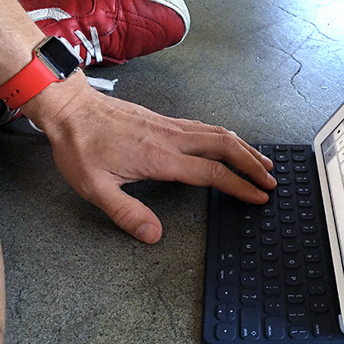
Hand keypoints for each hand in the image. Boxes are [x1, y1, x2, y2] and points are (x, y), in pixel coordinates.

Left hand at [22, 72, 275, 243]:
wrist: (71, 108)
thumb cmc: (81, 148)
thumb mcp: (95, 188)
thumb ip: (127, 212)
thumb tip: (154, 235)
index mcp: (160, 157)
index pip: (211, 173)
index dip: (239, 186)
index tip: (259, 196)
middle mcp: (172, 138)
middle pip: (225, 146)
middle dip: (253, 163)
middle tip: (271, 179)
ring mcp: (171, 125)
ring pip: (219, 133)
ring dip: (244, 148)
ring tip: (262, 161)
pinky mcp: (166, 120)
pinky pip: (206, 127)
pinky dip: (227, 137)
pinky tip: (231, 144)